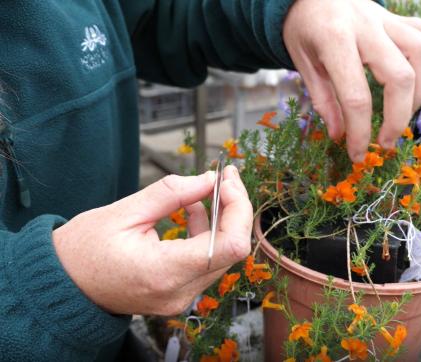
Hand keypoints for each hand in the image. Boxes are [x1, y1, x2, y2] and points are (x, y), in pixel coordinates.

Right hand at [52, 166, 251, 315]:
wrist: (63, 286)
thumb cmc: (83, 250)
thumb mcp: (124, 212)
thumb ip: (172, 193)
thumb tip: (210, 180)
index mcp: (164, 271)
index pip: (231, 245)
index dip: (239, 209)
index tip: (228, 181)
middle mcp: (179, 291)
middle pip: (232, 249)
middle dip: (234, 208)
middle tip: (225, 176)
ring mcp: (180, 297)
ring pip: (222, 254)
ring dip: (221, 219)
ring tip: (204, 189)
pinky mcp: (178, 294)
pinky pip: (207, 261)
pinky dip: (207, 233)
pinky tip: (193, 210)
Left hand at [283, 0, 420, 161]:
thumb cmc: (304, 28)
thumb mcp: (302, 63)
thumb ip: (322, 99)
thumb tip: (340, 135)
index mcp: (334, 40)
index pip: (355, 96)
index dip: (360, 132)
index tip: (358, 154)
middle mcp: (366, 27)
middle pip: (401, 77)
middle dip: (399, 118)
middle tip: (387, 140)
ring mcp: (387, 19)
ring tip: (405, 113)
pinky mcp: (400, 17)